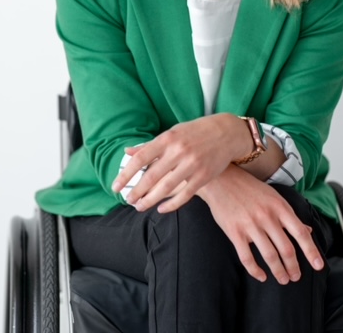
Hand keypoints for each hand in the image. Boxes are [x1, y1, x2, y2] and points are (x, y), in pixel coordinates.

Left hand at [112, 113, 249, 211]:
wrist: (226, 132)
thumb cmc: (195, 132)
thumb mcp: (172, 133)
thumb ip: (150, 145)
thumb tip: (128, 152)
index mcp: (168, 138)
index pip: (141, 158)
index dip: (126, 174)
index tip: (116, 186)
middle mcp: (179, 151)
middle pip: (151, 176)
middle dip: (137, 191)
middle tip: (128, 201)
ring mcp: (192, 164)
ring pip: (166, 188)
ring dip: (150, 200)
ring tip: (140, 207)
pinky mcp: (204, 176)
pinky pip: (184, 195)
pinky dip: (171, 204)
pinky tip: (161, 209)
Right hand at [198, 165, 323, 283]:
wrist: (221, 179)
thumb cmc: (249, 188)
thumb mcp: (273, 196)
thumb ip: (289, 215)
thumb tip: (307, 230)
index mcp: (279, 206)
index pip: (300, 233)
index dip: (311, 252)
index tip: (319, 266)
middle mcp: (267, 216)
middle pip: (286, 249)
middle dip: (294, 267)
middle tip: (296, 277)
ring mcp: (250, 224)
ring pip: (270, 256)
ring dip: (278, 272)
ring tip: (283, 279)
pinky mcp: (234, 232)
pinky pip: (247, 258)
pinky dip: (255, 270)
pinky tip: (261, 276)